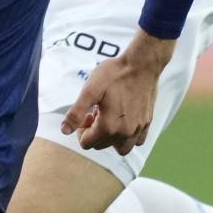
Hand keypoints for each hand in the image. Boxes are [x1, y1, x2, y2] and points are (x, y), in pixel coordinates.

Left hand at [60, 31, 174, 155]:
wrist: (142, 64)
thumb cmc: (115, 74)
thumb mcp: (90, 90)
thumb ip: (76, 112)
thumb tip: (65, 130)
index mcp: (108, 127)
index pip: (86, 143)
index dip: (81, 129)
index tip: (87, 113)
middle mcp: (125, 132)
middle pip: (101, 146)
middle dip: (95, 132)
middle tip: (97, 111)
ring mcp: (138, 129)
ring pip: (121, 148)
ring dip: (112, 139)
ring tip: (110, 118)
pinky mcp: (147, 123)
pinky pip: (137, 141)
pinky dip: (129, 136)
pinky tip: (125, 120)